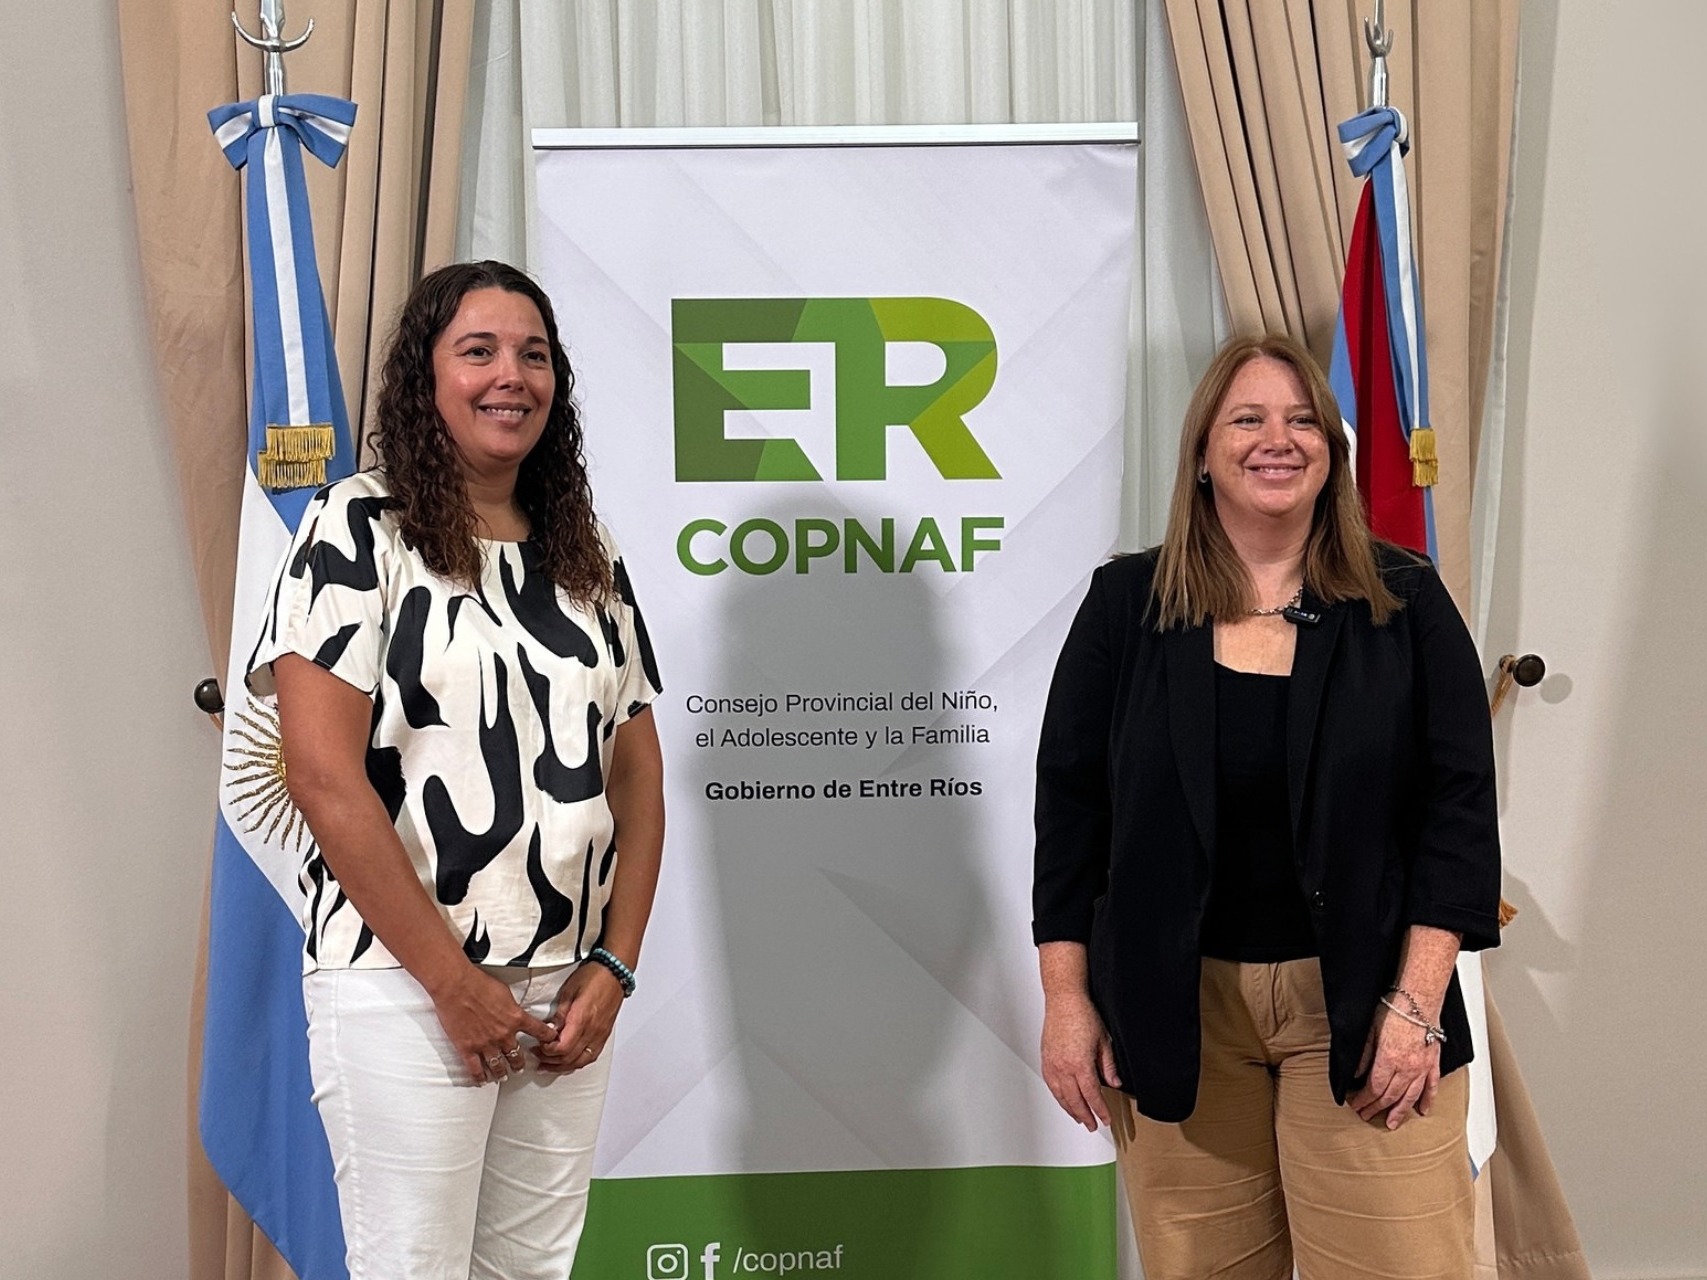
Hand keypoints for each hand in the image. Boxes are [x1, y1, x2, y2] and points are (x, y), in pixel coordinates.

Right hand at [430, 965, 557, 1083]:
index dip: (548, 1038)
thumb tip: (514, 1011)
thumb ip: (511, 1007)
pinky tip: (482, 1081)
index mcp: (515, 1018)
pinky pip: (475, 1068)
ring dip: (502, 1072)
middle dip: (520, 1063)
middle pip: (516, 1055)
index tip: (551, 1042)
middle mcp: (503, 1034)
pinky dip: (479, 1077)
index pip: (539, 1031)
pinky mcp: (467, 1048)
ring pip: (498, 1065)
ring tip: (503, 1076)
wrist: (456, 986)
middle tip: (520, 1067)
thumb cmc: (479, 983)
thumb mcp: (505, 992)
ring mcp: (486, 1044)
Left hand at [533, 961, 624, 1073]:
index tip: (538, 1045)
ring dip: (563, 1066)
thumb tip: (549, 1030)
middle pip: (569, 1058)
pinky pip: (591, 1057)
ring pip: (580, 1062)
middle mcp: (592, 1030)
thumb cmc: (593, 976)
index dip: (547, 1051)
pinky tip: (569, 1062)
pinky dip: (577, 1063)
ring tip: (549, 1064)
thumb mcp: (568, 991)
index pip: (562, 1048)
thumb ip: (558, 1014)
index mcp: (581, 1019)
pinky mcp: (604, 1035)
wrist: (615, 973)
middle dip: (550, 1060)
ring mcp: (600, 1034)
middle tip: (538, 1055)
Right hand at [1040, 990, 1121, 1130]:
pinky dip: (1058, 1096)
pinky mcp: (1045, 1059)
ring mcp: (1052, 1064)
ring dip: (1070, 1109)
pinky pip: (1051, 1085)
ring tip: (1079, 1117)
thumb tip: (1115, 1083)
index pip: (1091, 1096)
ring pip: (1060, 1095)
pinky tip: (1063, 1099)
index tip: (1106, 1120)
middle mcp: (1063, 1068)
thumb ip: (1108, 1066)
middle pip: (1074, 1100)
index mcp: (1080, 1065)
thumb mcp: (1103, 1041)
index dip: (1100, 1111)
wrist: (1064, 1000)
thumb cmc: (1082, 1015)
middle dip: (1085, 1115)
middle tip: (1092, 1125)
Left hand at [1350, 1000, 1440, 1128]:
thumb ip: (1363, 1056)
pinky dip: (1427, 1100)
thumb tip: (1356, 1075)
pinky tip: (1422, 1110)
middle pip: (1390, 1096)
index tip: (1356, 1105)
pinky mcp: (1433, 1063)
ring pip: (1410, 1097)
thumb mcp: (1369, 1031)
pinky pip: (1431, 1087)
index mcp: (1388, 1060)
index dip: (1363, 1100)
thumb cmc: (1394, 1009)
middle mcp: (1406, 1068)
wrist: (1417, 999)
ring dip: (1400, 1112)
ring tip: (1392, 1123)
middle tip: (1367, 1116)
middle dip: (1376, 1108)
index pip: (1373, 1088)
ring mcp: (1422, 1067)